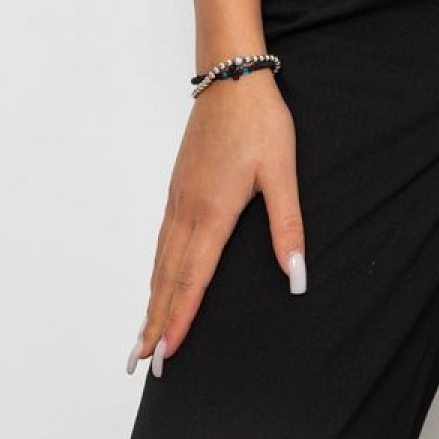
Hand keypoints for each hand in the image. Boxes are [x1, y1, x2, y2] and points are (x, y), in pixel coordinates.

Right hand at [125, 69, 305, 374]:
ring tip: (142, 333)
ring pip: (161, 259)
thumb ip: (287, 225)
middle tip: (142, 362)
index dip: (180, 317)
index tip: (166, 353)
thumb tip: (296, 275)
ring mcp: (179, 197)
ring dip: (152, 299)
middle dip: (155, 321)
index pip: (194, 278)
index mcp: (213, 212)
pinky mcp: (178, 184)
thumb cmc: (260, 121)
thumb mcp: (282, 171)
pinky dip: (156, 269)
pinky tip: (157, 278)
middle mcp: (188, 210)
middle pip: (168, 277)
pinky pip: (162, 239)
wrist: (231, 75)